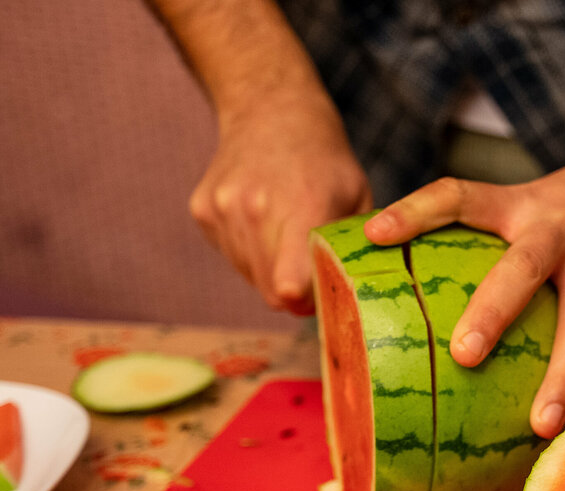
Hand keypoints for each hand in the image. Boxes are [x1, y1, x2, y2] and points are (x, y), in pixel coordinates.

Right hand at [189, 94, 372, 313]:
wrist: (271, 110)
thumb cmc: (324, 161)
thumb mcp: (357, 197)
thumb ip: (351, 248)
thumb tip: (352, 298)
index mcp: (301, 207)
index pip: (288, 280)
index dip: (302, 301)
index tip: (310, 300)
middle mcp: (254, 209)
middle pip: (270, 291)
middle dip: (295, 292)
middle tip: (313, 270)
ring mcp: (222, 208)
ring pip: (249, 276)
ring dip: (271, 269)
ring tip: (287, 233)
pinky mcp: (202, 210)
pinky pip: (231, 255)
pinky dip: (250, 250)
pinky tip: (263, 220)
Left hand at [363, 144, 564, 437]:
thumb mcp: (532, 203)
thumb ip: (490, 240)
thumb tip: (422, 299)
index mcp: (522, 205)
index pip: (462, 197)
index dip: (417, 211)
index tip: (374, 234)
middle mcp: (561, 228)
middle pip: (524, 268)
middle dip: (494, 312)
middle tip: (463, 356)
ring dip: (563, 377)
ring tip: (541, 426)